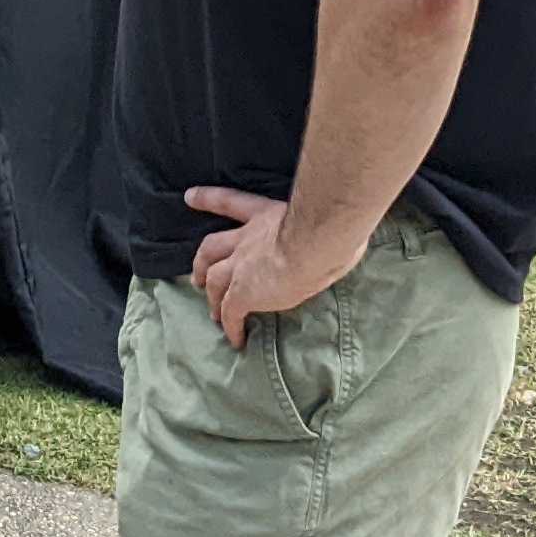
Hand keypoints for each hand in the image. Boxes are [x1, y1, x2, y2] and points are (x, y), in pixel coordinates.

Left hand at [183, 186, 369, 346]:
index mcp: (265, 216)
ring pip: (215, 280)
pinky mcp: (243, 292)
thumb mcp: (319, 214)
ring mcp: (241, 265)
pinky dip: (230, 326)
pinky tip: (235, 339)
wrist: (314, 240)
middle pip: (212, 247)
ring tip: (212, 311)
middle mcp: (247, 238)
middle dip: (203, 261)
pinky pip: (231, 313)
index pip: (230, 202)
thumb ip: (320, 221)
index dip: (208, 199)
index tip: (190, 196)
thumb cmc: (329, 224)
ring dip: (211, 296)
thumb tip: (345, 230)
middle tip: (199, 276)